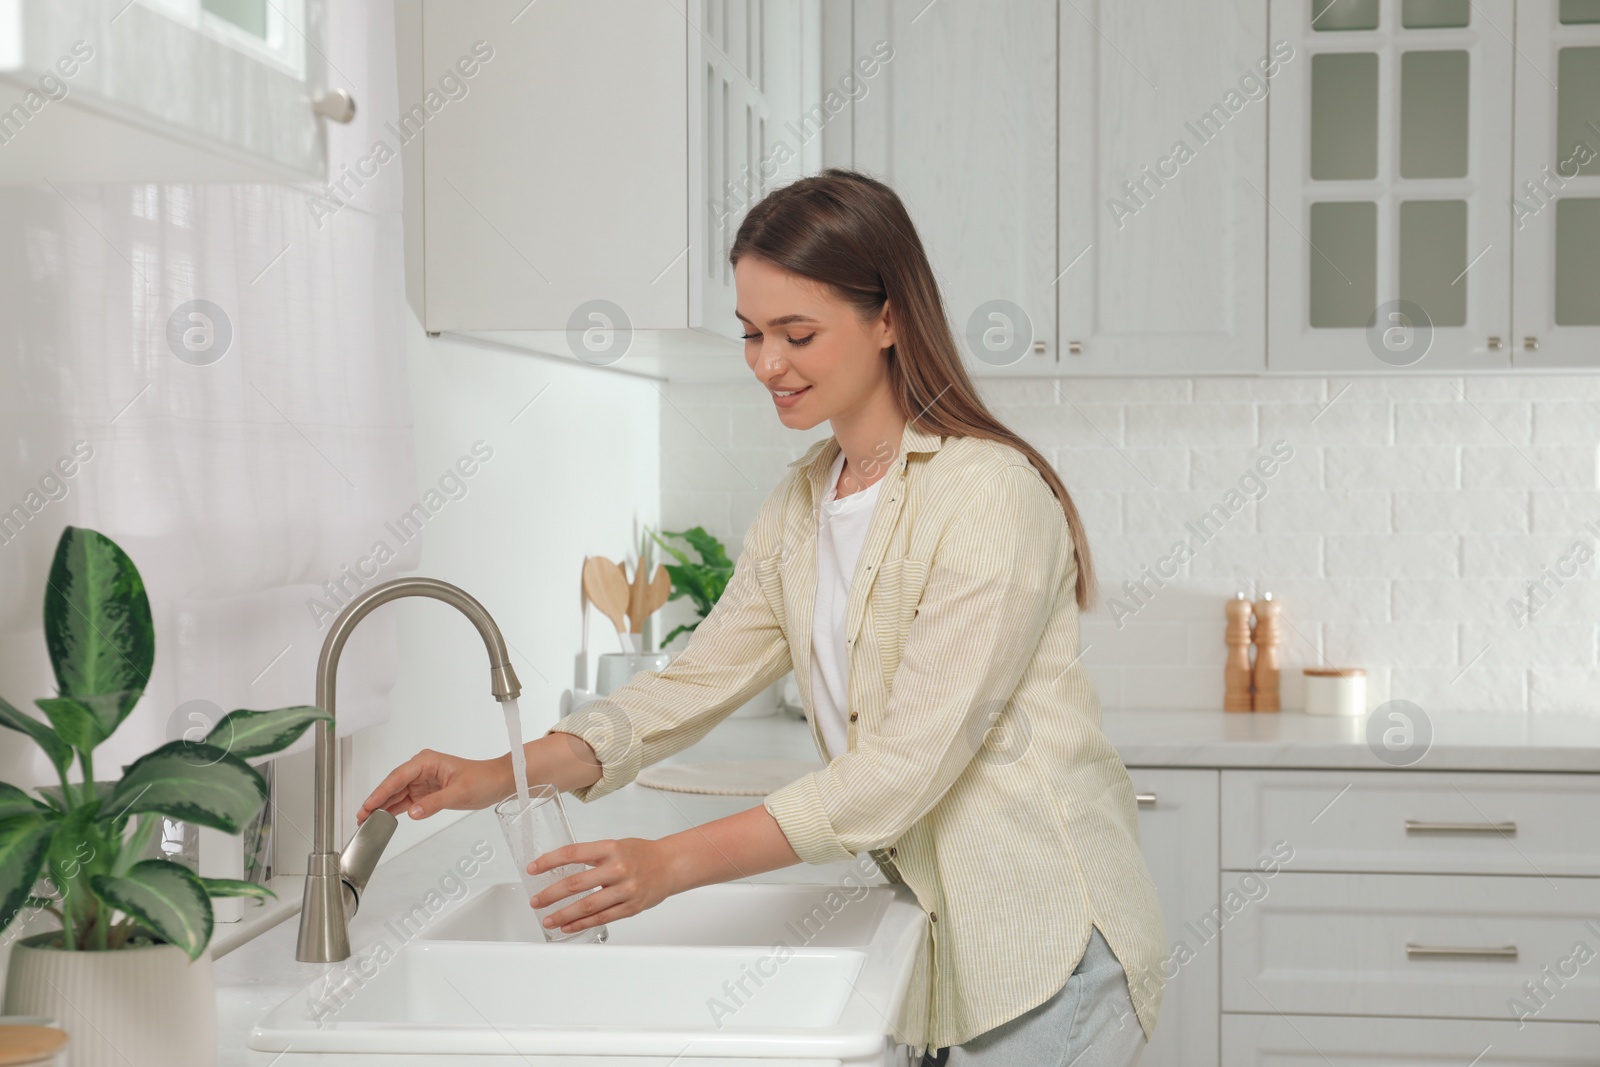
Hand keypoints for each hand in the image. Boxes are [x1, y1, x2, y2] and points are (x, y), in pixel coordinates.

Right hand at [356, 748, 511, 824]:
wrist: (496, 782)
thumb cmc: (482, 779)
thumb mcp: (459, 792)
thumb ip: (435, 803)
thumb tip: (413, 812)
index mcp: (426, 761)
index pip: (398, 777)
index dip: (381, 792)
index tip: (368, 805)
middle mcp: (421, 769)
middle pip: (392, 785)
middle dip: (376, 801)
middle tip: (360, 817)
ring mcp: (422, 781)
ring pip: (396, 794)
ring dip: (382, 807)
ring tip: (365, 821)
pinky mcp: (426, 792)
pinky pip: (405, 800)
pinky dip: (394, 809)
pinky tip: (382, 818)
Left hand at [528, 837, 679, 934]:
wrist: (671, 865)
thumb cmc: (642, 854)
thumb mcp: (616, 845)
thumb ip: (592, 856)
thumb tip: (561, 868)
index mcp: (611, 848)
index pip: (572, 853)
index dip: (549, 861)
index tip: (533, 869)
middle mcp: (617, 868)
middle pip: (576, 883)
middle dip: (551, 894)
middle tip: (536, 901)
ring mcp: (625, 889)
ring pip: (587, 905)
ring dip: (563, 914)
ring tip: (548, 919)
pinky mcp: (631, 907)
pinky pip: (601, 918)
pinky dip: (582, 923)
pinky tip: (569, 926)